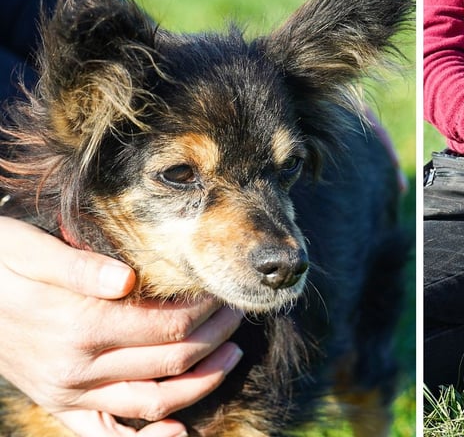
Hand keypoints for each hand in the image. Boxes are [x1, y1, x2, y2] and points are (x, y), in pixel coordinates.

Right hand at [0, 217, 243, 435]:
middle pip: (170, 361)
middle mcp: (77, 368)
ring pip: (153, 402)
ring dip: (202, 383)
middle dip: (214, 338)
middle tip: (236, 315)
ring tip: (232, 357)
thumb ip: (76, 264)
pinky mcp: (61, 407)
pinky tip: (179, 430)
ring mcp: (69, 394)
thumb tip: (126, 278)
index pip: (166, 325)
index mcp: (77, 325)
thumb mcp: (23, 247)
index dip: (204, 311)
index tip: (222, 292)